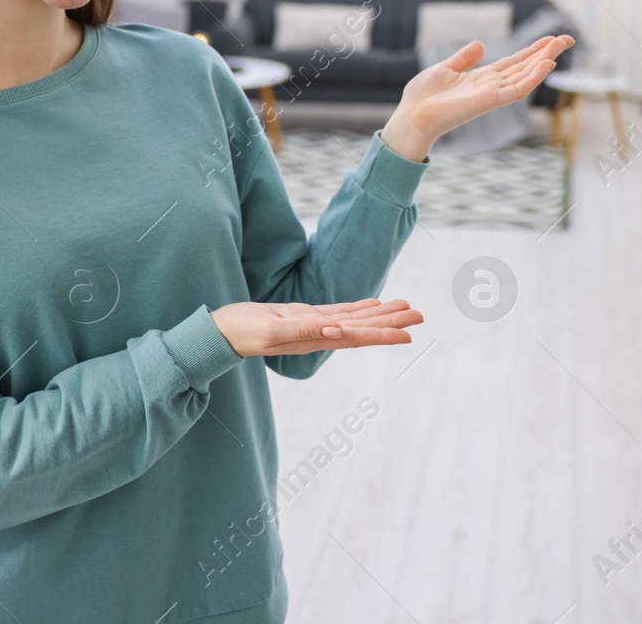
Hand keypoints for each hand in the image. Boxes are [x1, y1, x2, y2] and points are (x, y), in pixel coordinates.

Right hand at [208, 298, 423, 357]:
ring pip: (354, 319)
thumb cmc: (242, 332)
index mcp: (315, 338)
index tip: (408, 334)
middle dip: (391, 322)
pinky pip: (339, 312)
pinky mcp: (304, 316)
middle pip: (363, 328)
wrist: (221, 332)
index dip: (383, 334)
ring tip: (406, 307)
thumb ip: (303, 330)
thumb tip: (337, 330)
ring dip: (380, 314)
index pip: (356, 337)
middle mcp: (320, 334)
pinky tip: (372, 304)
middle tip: (420, 315)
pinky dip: (358, 309)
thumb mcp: (271, 330)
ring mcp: (313, 326)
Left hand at [381, 34, 575, 159]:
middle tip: (568, 38)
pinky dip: (533, 77)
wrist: (412, 114)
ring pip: (526, 76)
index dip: (533, 50)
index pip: (514, 62)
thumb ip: (463, 58)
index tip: (551, 39)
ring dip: (544, 60)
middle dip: (546, 52)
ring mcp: (493, 94)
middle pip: (525, 67)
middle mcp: (491, 86)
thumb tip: (480, 44)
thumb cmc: (423, 96)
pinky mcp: (490, 101)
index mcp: (482, 78)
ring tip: (561, 44)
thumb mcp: (444, 69)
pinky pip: (517, 89)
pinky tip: (546, 63)